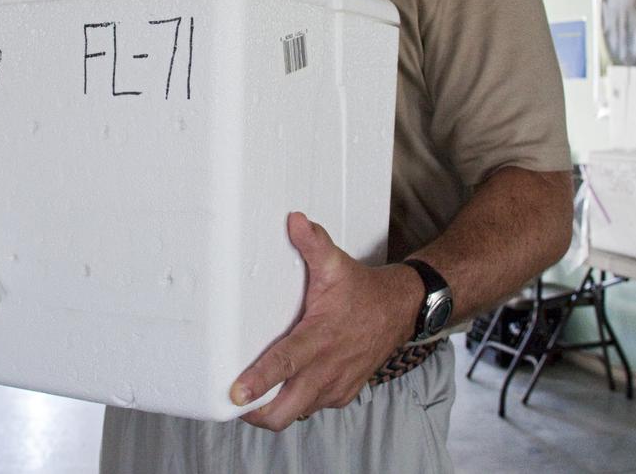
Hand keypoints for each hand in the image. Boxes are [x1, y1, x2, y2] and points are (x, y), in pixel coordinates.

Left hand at [231, 212, 421, 430]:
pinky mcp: (342, 394)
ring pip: (297, 413)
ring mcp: (336, 386)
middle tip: (234, 405)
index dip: (259, 381)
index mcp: (320, 338)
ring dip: (275, 409)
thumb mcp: (337, 265)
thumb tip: (294, 220)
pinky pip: (312, 408)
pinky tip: (285, 387)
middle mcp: (327, 369)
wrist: (400, 311)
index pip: (285, 364)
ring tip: (253, 398)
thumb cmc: (364, 292)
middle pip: (285, 410)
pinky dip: (296, 403)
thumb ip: (313, 244)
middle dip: (258, 414)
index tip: (236, 393)